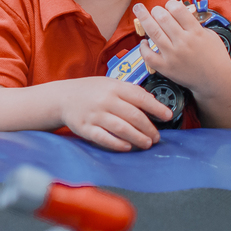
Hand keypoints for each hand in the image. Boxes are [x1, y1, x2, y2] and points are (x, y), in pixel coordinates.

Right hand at [56, 76, 172, 151]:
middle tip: (157, 137)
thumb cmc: (90, 91)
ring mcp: (95, 115)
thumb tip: (152, 101)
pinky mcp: (86, 128)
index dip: (156, 108)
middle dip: (149, 128)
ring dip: (138, 138)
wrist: (62, 97)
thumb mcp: (109, 83)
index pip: (140, 97)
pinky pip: (104, 138)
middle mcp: (105, 100)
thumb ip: (130, 91)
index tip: (168, 116)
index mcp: (113, 87)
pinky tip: (127, 147)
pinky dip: (117, 144)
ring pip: (122, 128)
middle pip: (134, 116)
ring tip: (147, 143)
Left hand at [134, 0, 230, 99]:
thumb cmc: (215, 57)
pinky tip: (144, 41)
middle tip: (154, 9)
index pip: (177, 10)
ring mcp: (173, 55)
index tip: (169, 5)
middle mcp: (183, 42)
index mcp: (196, 32)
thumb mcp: (210, 35)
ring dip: (144, 18)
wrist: (216, 81)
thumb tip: (179, 12)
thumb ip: (195, 24)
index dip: (171, 4)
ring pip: (153, 32)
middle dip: (156, 10)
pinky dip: (143, 47)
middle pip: (163, 18)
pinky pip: (148, 56)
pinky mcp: (166, 68)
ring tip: (138, 10)